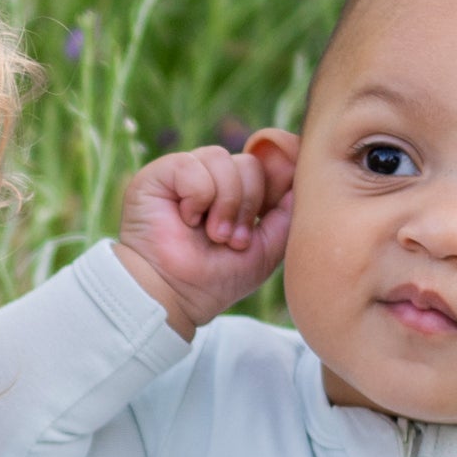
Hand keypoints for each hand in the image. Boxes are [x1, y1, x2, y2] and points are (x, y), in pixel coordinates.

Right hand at [114, 136, 296, 335]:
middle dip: (246, 205)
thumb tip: (297, 170)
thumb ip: (287, 211)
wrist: (176, 296)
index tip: (258, 224)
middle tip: (230, 240)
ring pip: (223, 159)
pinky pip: (192, 165)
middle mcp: (211, 179)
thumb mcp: (268, 246)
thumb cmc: (217, 279)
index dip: (270, 187)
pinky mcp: (159, 174)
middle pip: (249, 163)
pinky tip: (186, 220)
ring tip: (212, 234)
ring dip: (224, 204)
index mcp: (235, 192)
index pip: (265, 165)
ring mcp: (185, 174)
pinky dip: (197, 197)